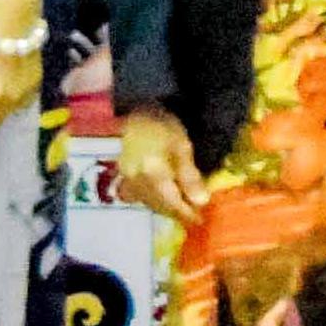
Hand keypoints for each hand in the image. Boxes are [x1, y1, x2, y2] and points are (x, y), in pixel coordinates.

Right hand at [115, 106, 208, 228]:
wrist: (134, 105)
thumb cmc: (161, 122)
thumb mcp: (181, 145)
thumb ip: (189, 175)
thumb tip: (201, 202)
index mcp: (153, 175)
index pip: (173, 204)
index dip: (188, 214)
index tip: (202, 220)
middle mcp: (138, 183)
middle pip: (161, 206)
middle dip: (178, 212)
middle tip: (194, 215)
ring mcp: (128, 179)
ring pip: (149, 203)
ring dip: (165, 207)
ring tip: (180, 207)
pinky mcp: (123, 175)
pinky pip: (138, 195)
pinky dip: (152, 199)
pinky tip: (160, 196)